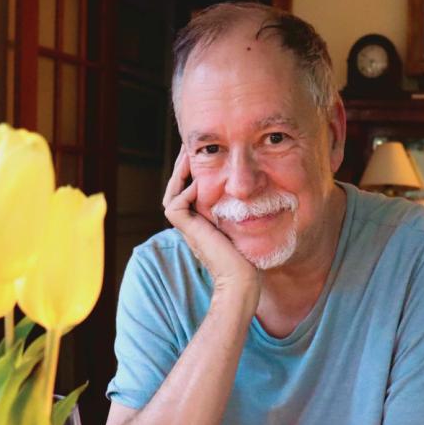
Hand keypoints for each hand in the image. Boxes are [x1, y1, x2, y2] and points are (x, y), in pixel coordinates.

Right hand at [163, 148, 259, 300]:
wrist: (242, 278)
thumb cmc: (249, 256)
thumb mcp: (243, 224)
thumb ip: (239, 208)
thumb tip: (251, 185)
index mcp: (202, 223)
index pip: (189, 192)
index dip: (192, 173)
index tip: (205, 153)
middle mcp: (192, 225)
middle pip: (176, 190)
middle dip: (183, 167)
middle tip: (190, 146)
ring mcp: (188, 229)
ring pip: (172, 194)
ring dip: (180, 173)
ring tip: (190, 154)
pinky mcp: (189, 231)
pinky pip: (175, 205)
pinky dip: (186, 192)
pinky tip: (200, 185)